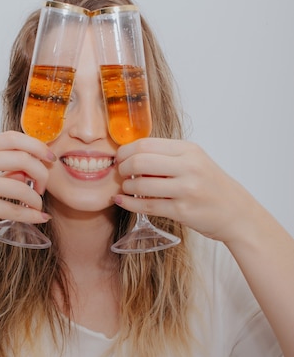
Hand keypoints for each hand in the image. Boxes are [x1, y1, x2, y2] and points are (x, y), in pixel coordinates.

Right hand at [0, 131, 55, 249]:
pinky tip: (39, 217)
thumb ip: (3, 167)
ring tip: (36, 205)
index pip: (13, 138)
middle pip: (23, 158)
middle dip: (42, 173)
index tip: (49, 157)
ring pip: (23, 186)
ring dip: (36, 198)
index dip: (37, 145)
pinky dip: (32, 215)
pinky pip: (17, 209)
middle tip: (43, 186)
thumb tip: (33, 166)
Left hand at [114, 138, 253, 242]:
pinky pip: (147, 206)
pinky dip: (129, 204)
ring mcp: (186, 190)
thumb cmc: (212, 187)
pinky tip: (122, 201)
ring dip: (126, 187)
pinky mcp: (182, 211)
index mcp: (189, 150)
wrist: (237, 213)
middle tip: (120, 173)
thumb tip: (131, 155)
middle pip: (140, 161)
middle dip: (123, 167)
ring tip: (125, 188)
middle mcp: (189, 167)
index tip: (120, 157)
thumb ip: (167, 156)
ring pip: (141, 184)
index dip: (126, 151)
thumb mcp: (195, 161)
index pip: (146, 143)